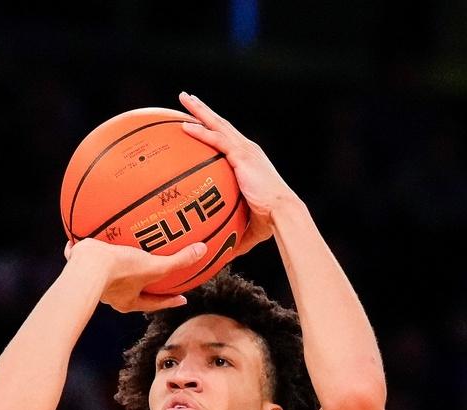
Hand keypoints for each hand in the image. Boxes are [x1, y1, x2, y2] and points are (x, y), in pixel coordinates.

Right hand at [64, 236, 205, 312]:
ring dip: (112, 265)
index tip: (182, 298)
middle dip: (140, 283)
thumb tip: (202, 250)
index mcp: (128, 300)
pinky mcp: (78, 266)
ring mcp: (93, 281)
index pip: (154, 303)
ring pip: (105, 274)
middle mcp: (111, 294)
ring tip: (118, 253)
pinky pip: (84, 256)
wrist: (87, 267)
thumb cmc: (120, 271)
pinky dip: (86, 248)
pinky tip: (88, 234)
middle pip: (130, 290)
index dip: (169, 300)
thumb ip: (178, 260)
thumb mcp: (154, 266)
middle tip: (151, 276)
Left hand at [177, 91, 291, 252]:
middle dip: (204, 111)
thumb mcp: (248, 226)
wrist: (282, 214)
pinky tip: (184, 126)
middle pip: (221, 124)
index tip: (199, 120)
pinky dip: (201, 131)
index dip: (213, 128)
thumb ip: (234, 233)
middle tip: (187, 99)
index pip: (227, 140)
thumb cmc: (270, 221)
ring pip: (218, 124)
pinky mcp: (242, 156)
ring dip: (199, 111)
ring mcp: (245, 151)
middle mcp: (248, 150)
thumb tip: (223, 253)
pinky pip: (216, 140)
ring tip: (183, 98)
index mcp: (249, 161)